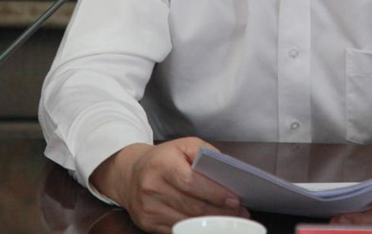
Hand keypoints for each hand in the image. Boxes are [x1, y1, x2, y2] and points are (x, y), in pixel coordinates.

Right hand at [90, 137, 249, 233]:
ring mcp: (148, 208)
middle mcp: (151, 187)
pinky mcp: (148, 223)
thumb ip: (206, 153)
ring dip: (212, 221)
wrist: (131, 174)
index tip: (235, 199)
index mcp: (161, 164)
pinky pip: (177, 228)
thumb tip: (227, 172)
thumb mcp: (183, 145)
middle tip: (240, 211)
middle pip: (192, 205)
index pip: (192, 182)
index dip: (215, 193)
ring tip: (231, 218)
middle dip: (220, 210)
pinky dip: (196, 228)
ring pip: (187, 220)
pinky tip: (210, 224)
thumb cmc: (163, 159)